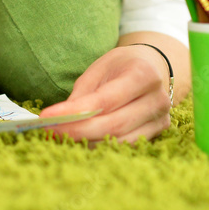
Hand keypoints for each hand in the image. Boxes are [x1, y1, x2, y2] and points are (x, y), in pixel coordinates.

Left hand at [40, 44, 171, 143]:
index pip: (105, 100)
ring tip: (60, 136)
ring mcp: (160, 119)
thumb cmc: (122, 64)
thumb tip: (63, 117)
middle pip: (114, 125)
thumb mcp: (100, 67)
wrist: (153, 66)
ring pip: (120, 140)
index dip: (75, 112)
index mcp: (143, 74)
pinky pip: (125, 145)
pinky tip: (80, 140)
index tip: (48, 116)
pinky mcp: (157, 132)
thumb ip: (84, 92)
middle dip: (78, 131)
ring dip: (87, 141)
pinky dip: (100, 144)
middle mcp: (157, 99)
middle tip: (50, 130)